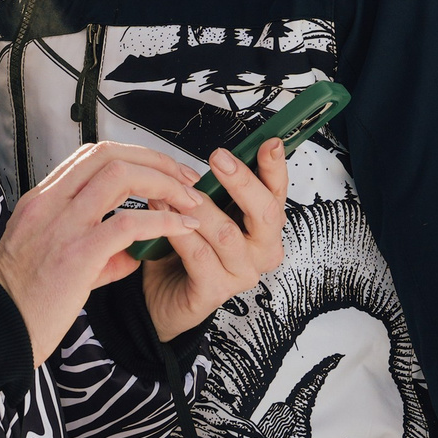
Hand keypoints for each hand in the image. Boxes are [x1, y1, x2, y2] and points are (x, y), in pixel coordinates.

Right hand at [0, 143, 203, 365]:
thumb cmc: (24, 301)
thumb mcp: (52, 259)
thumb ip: (97, 250)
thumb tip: (135, 250)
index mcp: (41, 200)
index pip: (91, 155)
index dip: (133, 155)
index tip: (162, 170)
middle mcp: (49, 203)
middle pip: (109, 154)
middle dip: (155, 160)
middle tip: (186, 179)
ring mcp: (62, 226)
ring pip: (120, 176)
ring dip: (164, 183)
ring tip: (190, 200)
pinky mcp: (77, 255)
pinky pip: (129, 224)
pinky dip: (162, 220)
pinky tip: (183, 228)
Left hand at [142, 137, 290, 342]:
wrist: (159, 294)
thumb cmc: (186, 249)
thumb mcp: (206, 210)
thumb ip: (216, 188)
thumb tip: (218, 155)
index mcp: (264, 226)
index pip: (278, 192)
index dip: (275, 167)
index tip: (268, 143)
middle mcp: (261, 251)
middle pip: (266, 213)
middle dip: (242, 181)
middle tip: (219, 158)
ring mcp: (242, 273)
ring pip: (227, 233)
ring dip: (197, 206)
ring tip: (173, 188)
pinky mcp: (216, 292)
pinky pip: (198, 254)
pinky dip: (178, 230)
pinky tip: (162, 213)